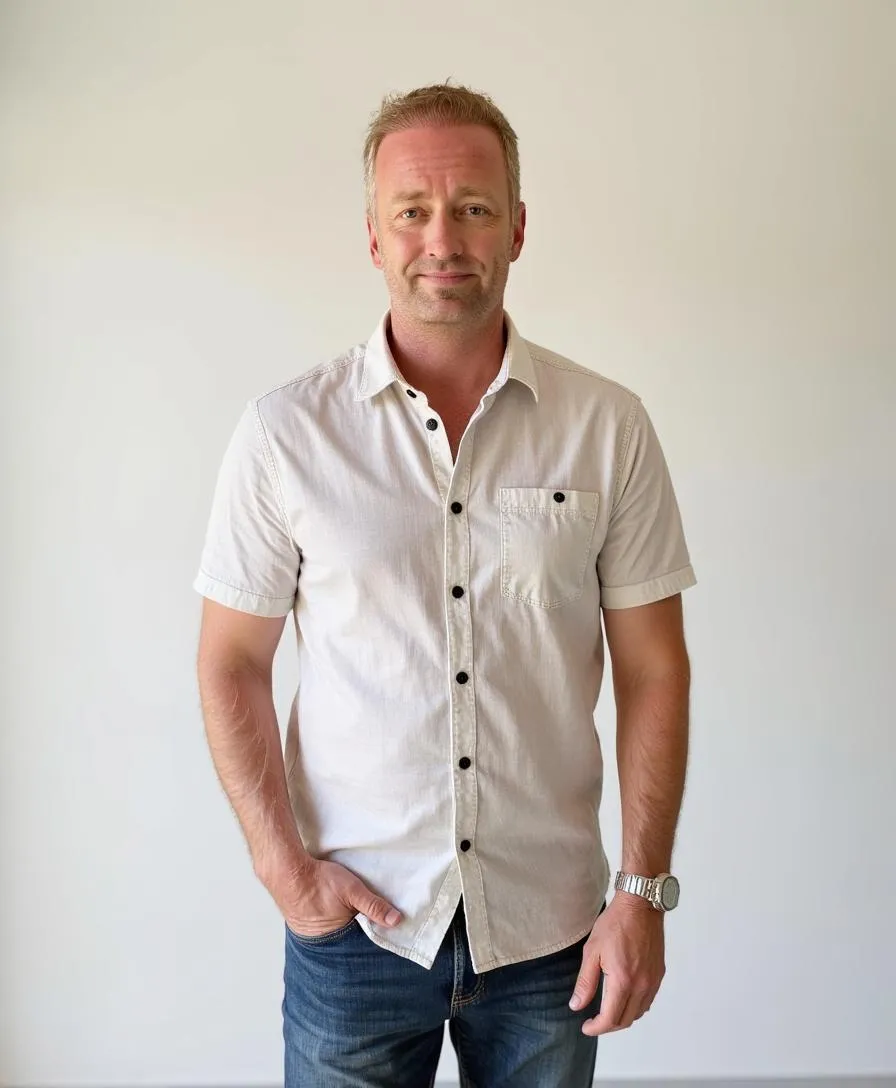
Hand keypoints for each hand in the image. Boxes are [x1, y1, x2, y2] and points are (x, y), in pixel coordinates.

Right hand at [261, 855, 402, 937]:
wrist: (288, 873)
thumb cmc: (319, 882)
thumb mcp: (353, 891)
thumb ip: (374, 906)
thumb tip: (396, 920)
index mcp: (339, 940)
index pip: (362, 947)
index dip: (373, 940)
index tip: (387, 937)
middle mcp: (325, 944)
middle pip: (350, 944)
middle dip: (360, 938)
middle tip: (371, 929)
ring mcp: (313, 936)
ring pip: (337, 937)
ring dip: (345, 930)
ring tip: (353, 920)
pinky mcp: (305, 925)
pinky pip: (325, 930)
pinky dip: (333, 924)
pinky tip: (336, 914)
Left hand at [569, 895, 665, 1034]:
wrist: (640, 906)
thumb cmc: (614, 924)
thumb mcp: (592, 951)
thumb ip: (585, 982)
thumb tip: (576, 1005)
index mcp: (622, 981)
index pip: (610, 1019)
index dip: (596, 1028)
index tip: (585, 1027)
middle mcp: (641, 986)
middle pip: (625, 1021)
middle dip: (607, 1026)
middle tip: (593, 1021)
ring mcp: (652, 981)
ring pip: (638, 1013)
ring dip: (622, 1018)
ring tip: (607, 1011)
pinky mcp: (659, 975)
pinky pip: (647, 1001)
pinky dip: (635, 1007)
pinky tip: (624, 999)